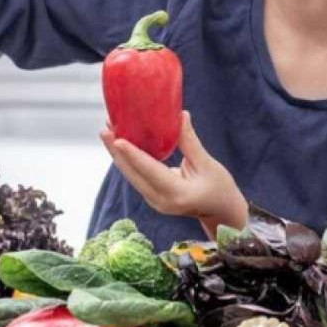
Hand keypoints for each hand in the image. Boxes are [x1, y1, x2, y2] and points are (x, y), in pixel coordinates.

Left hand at [100, 111, 247, 237]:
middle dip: (117, 152)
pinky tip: (120, 143)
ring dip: (119, 155)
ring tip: (108, 132)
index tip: (117, 139)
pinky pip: (136, 177)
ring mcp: (155, 201)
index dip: (133, 154)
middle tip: (105, 129)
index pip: (150, 171)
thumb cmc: (219, 188)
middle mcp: (161, 201)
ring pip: (131, 176)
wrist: (221, 212)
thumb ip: (189, 141)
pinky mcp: (153, 197)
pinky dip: (128, 160)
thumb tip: (180, 114)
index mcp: (177, 194)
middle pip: (133, 174)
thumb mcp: (207, 164)